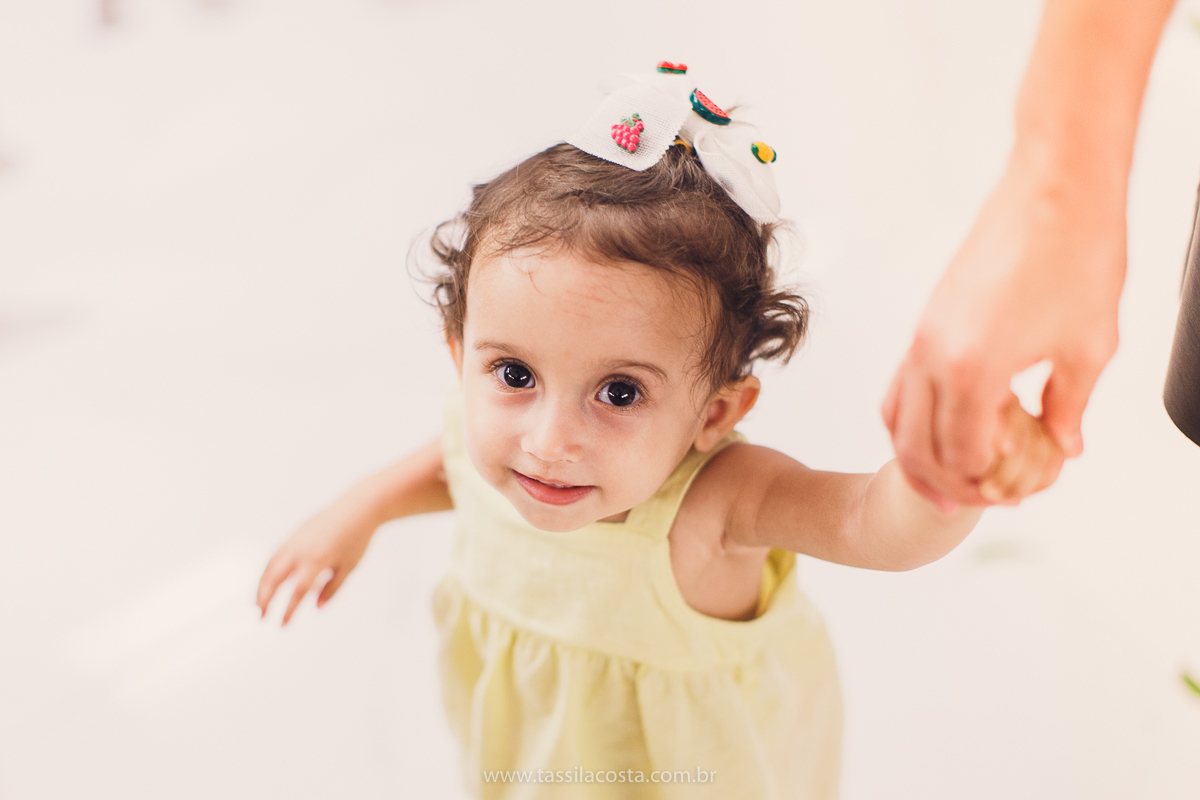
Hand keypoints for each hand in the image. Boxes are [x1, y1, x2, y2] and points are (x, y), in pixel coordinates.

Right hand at [256, 498, 380, 624]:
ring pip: (271, 565)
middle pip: (275, 577)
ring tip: (259, 602)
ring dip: (262, 584)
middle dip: (264, 598)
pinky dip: (269, 570)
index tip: (282, 626)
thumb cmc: (357, 539)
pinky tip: (269, 582)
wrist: (357, 508)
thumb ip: (331, 589)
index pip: (298, 591)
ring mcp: (295, 540)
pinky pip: (276, 554)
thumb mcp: (349, 567)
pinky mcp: (295, 534)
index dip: (289, 611)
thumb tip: (315, 607)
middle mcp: (301, 550)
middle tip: (261, 616)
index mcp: (317, 560)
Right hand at [883, 153, 1123, 507]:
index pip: (963, 456)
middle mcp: (932, 357)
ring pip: (895, 417)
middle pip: (916, 446)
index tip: (1016, 493)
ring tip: (942, 480)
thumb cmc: (1075, 255)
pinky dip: (912, 417)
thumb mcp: (1088, 347)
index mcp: (973, 371)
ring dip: (916, 455)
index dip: (988, 486)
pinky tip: (940, 426)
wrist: (1054, 189)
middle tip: (977, 501)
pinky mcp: (926, 321)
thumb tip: (1062, 446)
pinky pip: (900, 384)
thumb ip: (1068, 407)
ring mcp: (922, 337)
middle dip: (945, 484)